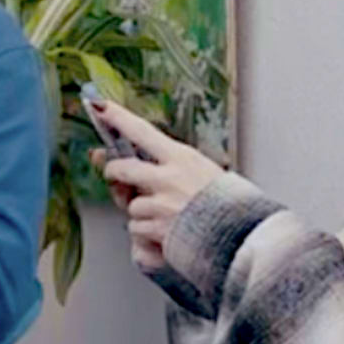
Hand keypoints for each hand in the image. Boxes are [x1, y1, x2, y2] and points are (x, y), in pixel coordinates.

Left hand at [90, 99, 225, 271]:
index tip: (98, 106)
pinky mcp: (158, 229)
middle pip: (121, 168)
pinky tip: (169, 234)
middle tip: (116, 175)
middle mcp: (169, 179)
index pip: (143, 132)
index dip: (118, 118)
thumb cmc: (225, 206)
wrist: (244, 237)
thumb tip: (124, 163)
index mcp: (183, 159)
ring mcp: (162, 204)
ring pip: (131, 205)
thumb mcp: (201, 173)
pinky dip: (147, 234)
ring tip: (169, 217)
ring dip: (141, 212)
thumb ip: (162, 168)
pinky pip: (137, 229)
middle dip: (113, 173)